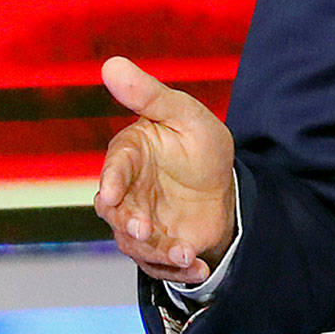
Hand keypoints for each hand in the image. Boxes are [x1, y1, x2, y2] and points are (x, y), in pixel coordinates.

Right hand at [94, 56, 236, 284]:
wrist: (225, 187)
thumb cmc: (199, 144)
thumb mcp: (185, 115)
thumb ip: (151, 96)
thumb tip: (111, 63)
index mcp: (128, 155)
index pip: (114, 169)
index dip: (110, 183)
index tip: (109, 195)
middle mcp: (126, 192)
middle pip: (115, 213)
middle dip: (129, 224)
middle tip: (147, 231)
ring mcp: (138, 222)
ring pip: (134, 244)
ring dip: (158, 252)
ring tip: (187, 254)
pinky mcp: (156, 247)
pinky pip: (158, 265)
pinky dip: (177, 270)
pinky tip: (199, 267)